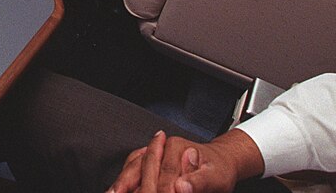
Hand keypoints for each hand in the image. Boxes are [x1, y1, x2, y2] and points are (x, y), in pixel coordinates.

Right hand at [109, 130, 261, 192]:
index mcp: (177, 147)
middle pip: (139, 167)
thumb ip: (199, 181)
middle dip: (128, 184)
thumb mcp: (216, 177)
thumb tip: (181, 187)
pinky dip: (124, 180)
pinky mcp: (150, 162)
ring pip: (132, 167)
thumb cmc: (219, 171)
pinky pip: (132, 169)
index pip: (164, 175)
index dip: (162, 191)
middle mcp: (162, 147)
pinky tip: (117, 189)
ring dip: (121, 183)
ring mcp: (154, 153)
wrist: (219, 162)